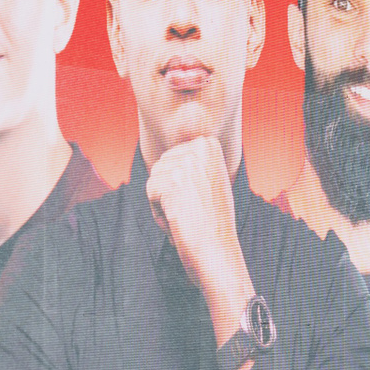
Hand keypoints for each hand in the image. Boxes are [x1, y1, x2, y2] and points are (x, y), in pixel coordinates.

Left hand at [146, 137, 256, 361]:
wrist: (219, 255)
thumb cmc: (214, 225)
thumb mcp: (208, 182)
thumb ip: (194, 157)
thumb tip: (186, 114)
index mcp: (210, 145)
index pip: (173, 158)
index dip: (181, 186)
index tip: (201, 201)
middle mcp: (198, 149)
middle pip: (161, 165)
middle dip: (170, 194)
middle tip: (195, 212)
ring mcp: (184, 164)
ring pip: (154, 179)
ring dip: (164, 204)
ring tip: (189, 217)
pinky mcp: (168, 181)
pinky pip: (149, 193)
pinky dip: (159, 213)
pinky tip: (181, 222)